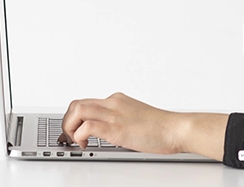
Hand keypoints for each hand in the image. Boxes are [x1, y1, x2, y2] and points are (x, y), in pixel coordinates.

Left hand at [57, 92, 180, 153]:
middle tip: (72, 135)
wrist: (175, 129)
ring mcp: (114, 115)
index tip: (75, 129)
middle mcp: (113, 104)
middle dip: (68, 121)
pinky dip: (80, 136)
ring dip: (70, 127)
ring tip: (77, 140)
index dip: (76, 117)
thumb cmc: (162, 127)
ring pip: (78, 111)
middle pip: (77, 104)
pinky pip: (87, 127)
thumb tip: (112, 132)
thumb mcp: (137, 117)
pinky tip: (86, 144)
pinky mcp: (116, 128)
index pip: (88, 102)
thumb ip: (122, 120)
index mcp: (118, 100)